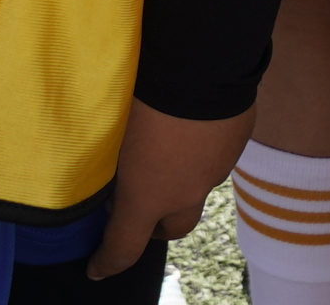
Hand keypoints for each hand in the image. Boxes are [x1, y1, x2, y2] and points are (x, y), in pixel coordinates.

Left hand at [94, 101, 255, 274]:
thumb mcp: (108, 134)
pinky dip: (201, 147)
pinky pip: (217, 153)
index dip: (108, 262)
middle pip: (173, 227)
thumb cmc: (143, 96)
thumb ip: (102, 162)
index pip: (124, 247)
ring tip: (163, 148)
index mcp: (149, 196)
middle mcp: (188, 190)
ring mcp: (217, 166)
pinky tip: (190, 121)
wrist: (202, 61)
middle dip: (155, 223)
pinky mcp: (237, 139)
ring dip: (180, 179)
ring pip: (197, 186)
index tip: (96, 268)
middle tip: (137, 203)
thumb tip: (93, 169)